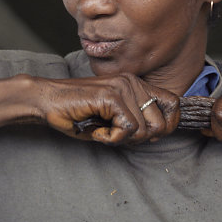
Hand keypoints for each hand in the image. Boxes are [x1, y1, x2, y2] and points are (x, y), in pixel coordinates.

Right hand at [0, 73, 179, 144]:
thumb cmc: (78, 114)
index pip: (174, 104)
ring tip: (102, 130)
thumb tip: (157, 135)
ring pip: (144, 130)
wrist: (47, 102)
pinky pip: (127, 130)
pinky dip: (111, 138)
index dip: (168, 125)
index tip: (148, 137)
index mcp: (137, 84)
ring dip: (122, 139)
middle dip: (141, 139)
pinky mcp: (111, 96)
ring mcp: (123, 87)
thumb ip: (137, 123)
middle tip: (116, 135)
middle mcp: (133, 82)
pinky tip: (96, 130)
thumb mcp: (114, 118)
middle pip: (161, 123)